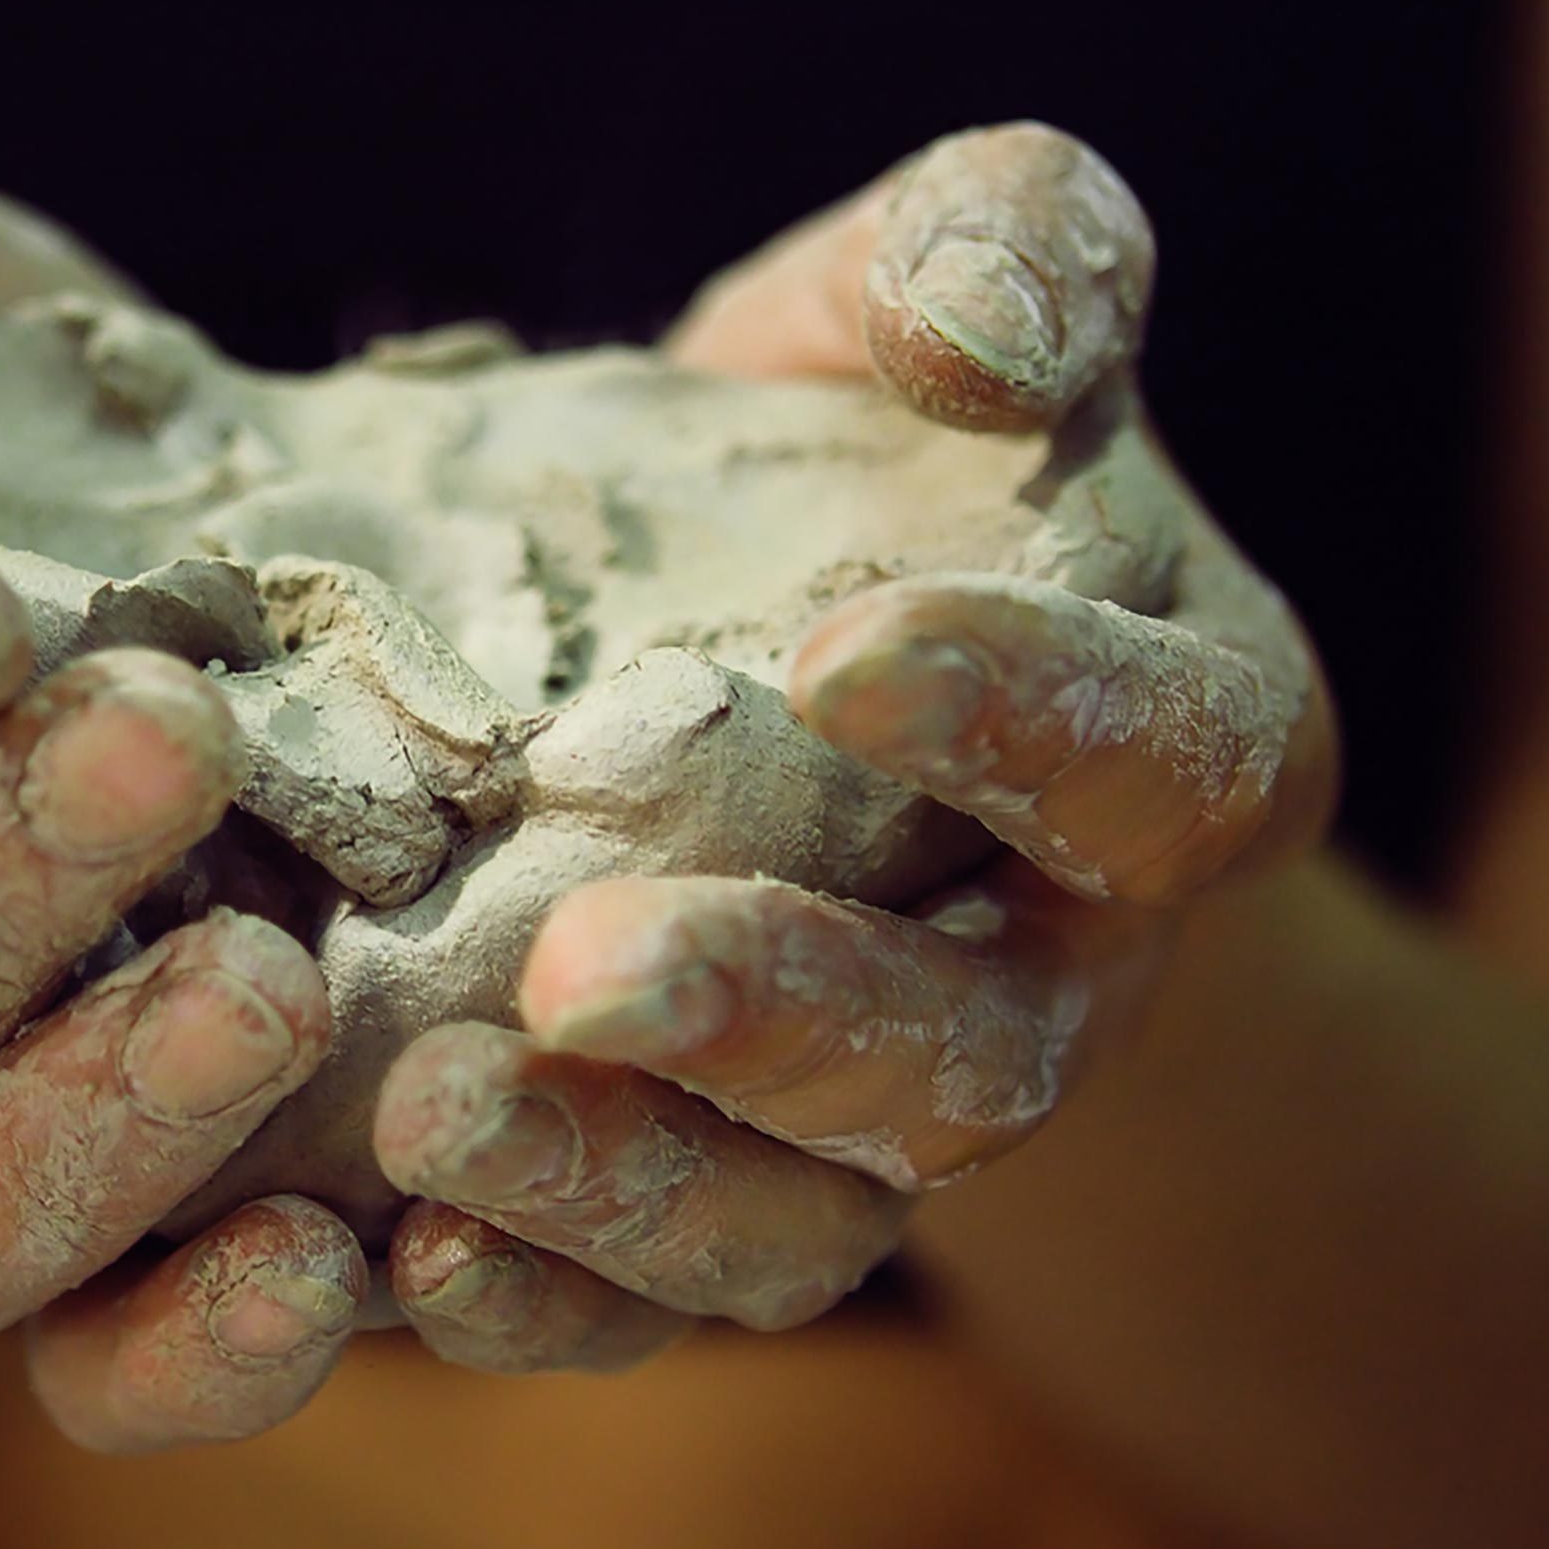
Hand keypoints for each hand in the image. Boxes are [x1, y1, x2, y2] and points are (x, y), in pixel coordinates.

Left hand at [372, 123, 1338, 1368]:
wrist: (777, 637)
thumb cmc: (870, 447)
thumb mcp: (938, 306)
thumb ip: (1005, 260)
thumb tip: (987, 332)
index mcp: (1166, 760)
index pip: (1162, 770)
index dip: (1036, 726)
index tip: (846, 654)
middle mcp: (1048, 980)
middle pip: (964, 1062)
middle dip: (779, 1016)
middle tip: (583, 970)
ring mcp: (876, 1116)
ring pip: (799, 1221)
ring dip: (624, 1190)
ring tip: (435, 1123)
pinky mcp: (718, 1185)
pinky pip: (647, 1289)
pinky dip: (529, 1287)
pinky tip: (381, 1247)